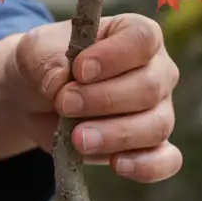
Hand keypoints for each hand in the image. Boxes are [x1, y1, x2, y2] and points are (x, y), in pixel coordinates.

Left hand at [8, 13, 181, 182]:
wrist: (35, 99)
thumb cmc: (45, 64)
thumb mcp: (35, 51)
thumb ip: (46, 61)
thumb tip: (60, 83)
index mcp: (134, 34)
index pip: (142, 40)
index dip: (114, 56)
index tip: (79, 70)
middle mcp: (156, 70)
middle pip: (149, 87)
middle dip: (104, 100)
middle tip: (64, 104)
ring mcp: (158, 110)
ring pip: (156, 126)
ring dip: (115, 135)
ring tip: (77, 138)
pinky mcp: (150, 146)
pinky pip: (166, 160)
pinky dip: (146, 166)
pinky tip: (118, 165)